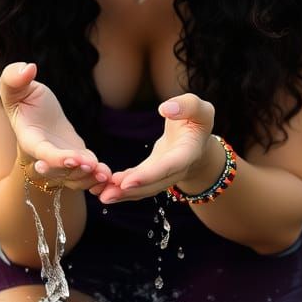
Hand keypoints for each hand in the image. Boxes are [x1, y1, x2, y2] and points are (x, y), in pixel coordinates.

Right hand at [0, 62, 111, 191]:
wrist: (38, 112)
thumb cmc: (25, 99)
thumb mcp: (15, 87)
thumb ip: (14, 78)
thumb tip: (28, 67)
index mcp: (30, 139)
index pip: (42, 152)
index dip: (56, 158)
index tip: (73, 158)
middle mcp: (45, 157)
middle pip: (59, 171)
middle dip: (75, 171)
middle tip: (92, 166)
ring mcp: (62, 163)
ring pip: (74, 178)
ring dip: (89, 178)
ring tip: (105, 174)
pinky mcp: (77, 162)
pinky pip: (86, 176)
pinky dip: (96, 178)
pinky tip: (108, 176)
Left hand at [92, 93, 215, 203]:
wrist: (199, 137)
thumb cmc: (197, 118)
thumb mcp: (199, 107)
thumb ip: (187, 105)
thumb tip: (165, 109)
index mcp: (189, 152)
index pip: (169, 166)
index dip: (149, 175)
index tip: (127, 182)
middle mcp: (178, 169)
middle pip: (155, 184)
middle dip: (131, 191)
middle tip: (106, 195)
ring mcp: (165, 175)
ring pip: (146, 189)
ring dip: (124, 194)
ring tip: (102, 196)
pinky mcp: (154, 173)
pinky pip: (140, 184)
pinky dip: (123, 188)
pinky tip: (104, 189)